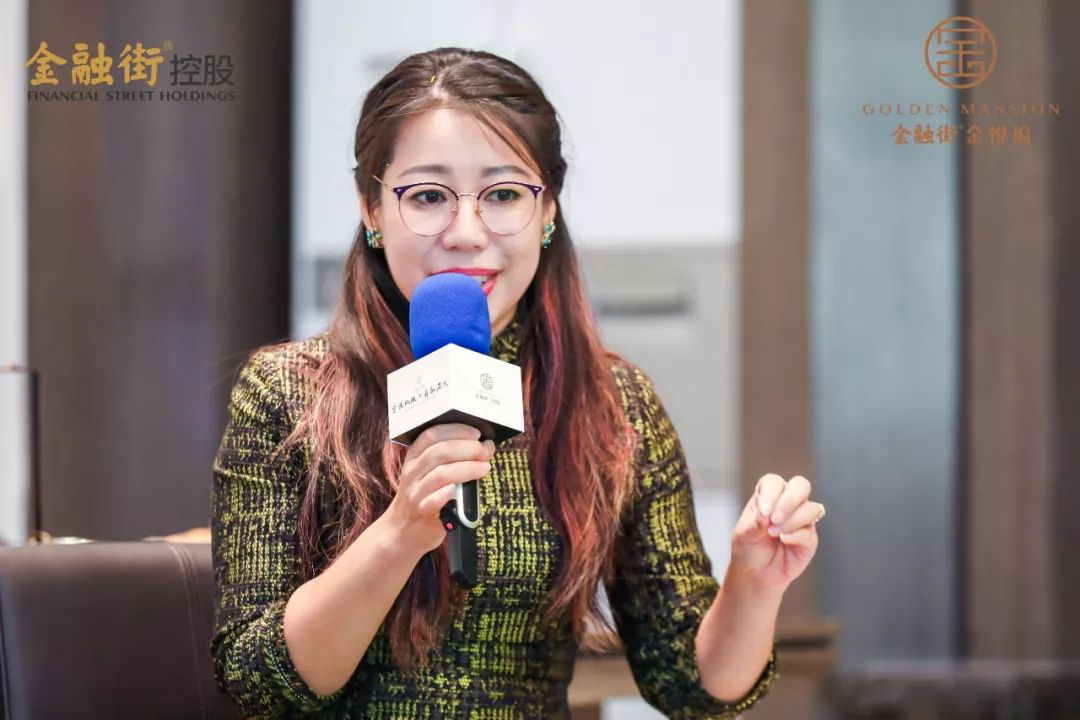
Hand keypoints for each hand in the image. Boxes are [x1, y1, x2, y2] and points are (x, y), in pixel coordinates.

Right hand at [383, 423, 494, 555]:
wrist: (403, 530)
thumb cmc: (424, 496)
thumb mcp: (430, 473)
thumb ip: (452, 459)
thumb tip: (485, 447)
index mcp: (415, 456)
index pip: (432, 435)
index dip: (456, 430)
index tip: (477, 433)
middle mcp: (412, 471)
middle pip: (439, 452)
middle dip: (467, 448)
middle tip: (485, 450)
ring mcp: (415, 492)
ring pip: (441, 474)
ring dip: (467, 468)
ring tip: (485, 467)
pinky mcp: (421, 512)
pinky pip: (433, 501)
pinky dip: (447, 493)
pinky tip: (459, 490)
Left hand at [728, 473, 823, 593]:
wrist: (754, 574)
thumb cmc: (748, 549)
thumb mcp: (744, 534)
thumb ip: (756, 522)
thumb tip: (769, 513)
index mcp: (768, 495)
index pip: (774, 482)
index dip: (771, 493)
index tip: (763, 512)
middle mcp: (787, 503)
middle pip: (801, 485)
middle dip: (789, 500)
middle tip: (774, 518)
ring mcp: (801, 520)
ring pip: (810, 508)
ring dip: (791, 520)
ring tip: (773, 533)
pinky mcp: (809, 538)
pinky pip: (809, 531)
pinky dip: (795, 535)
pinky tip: (783, 540)